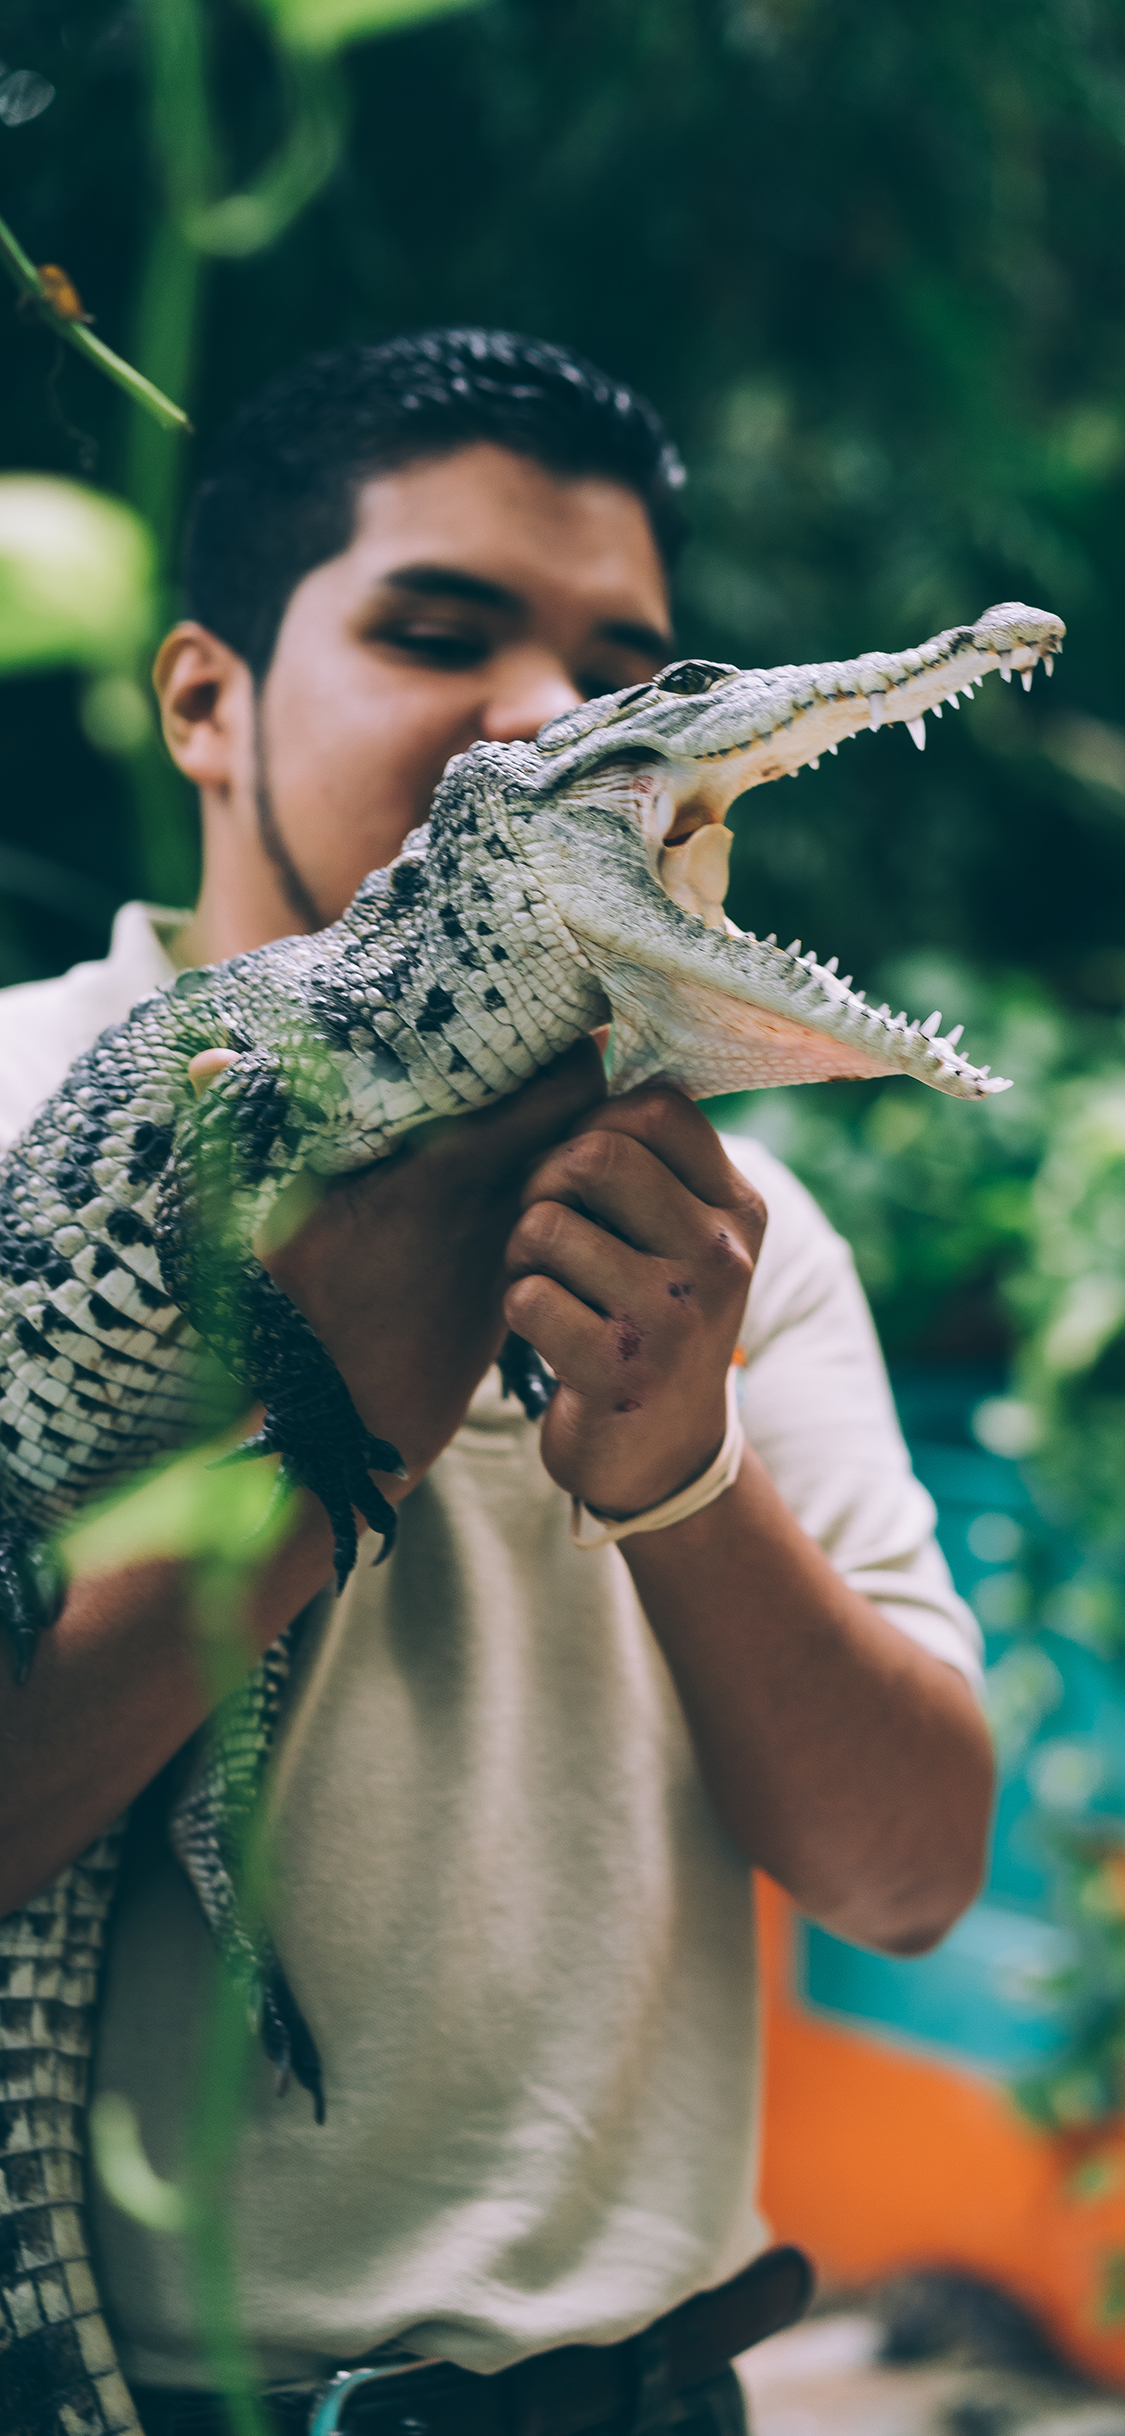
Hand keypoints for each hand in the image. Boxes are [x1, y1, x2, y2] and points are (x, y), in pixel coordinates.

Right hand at [254, 1039, 605, 1489]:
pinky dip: (553, 1181)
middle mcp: (501, 1206)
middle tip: (566, 1030)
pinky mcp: (511, 1284)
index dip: (572, 1041)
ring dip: (569, 1130)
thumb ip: (250, 1132)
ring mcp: (512, 1247)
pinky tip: (535, 1160)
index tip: (567, 1006)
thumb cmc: (307, 1325)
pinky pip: (552, 1212)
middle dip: (577, 1073)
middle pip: (580, 1116)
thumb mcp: (268, 1227)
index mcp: (453, 1175)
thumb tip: (204, 1059)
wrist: (354, 1434)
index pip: (559, 1086)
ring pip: (571, 1165)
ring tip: (555, 1085)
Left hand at [503, 1089, 766, 1516]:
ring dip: (521, 1254)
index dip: (592, 1123)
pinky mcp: (620, 1372)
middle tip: (548, 1227)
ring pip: (545, 1224)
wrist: (664, 1452)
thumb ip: (651, 1157)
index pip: (654, 1105)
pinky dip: (518, 1308)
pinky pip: (526, 1295)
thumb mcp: (682, 1234)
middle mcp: (720, 1256)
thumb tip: (587, 1045)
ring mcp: (672, 1317)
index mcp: (739, 1208)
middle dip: (544, 1183)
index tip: (584, 1171)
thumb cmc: (652, 1315)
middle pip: (593, 1152)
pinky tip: (548, 1334)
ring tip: (548, 1283)